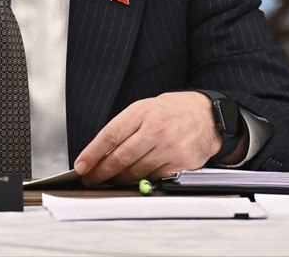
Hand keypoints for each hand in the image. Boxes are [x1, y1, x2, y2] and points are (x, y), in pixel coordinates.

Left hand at [73, 91, 221, 185]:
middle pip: (120, 157)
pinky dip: (141, 180)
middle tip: (90, 179)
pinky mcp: (180, 163)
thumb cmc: (171, 112)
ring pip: (135, 171)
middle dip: (101, 172)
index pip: (110, 136)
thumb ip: (124, 128)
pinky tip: (135, 178)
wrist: (207, 116)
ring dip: (119, 179)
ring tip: (110, 180)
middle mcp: (155, 129)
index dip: (92, 153)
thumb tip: (100, 152)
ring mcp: (168, 147)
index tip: (81, 166)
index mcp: (141, 112)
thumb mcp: (145, 109)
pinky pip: (153, 178)